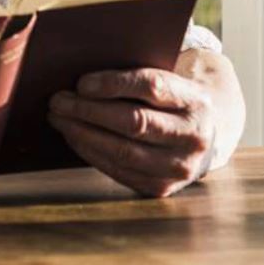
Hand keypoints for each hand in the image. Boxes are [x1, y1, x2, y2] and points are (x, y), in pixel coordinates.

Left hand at [47, 68, 216, 197]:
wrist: (205, 137)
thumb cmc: (173, 102)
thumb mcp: (169, 81)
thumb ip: (136, 78)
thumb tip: (82, 80)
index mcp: (196, 100)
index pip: (152, 87)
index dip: (113, 84)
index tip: (81, 83)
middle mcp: (193, 136)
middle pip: (134, 122)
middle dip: (89, 111)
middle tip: (58, 101)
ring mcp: (179, 166)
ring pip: (123, 151)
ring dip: (83, 134)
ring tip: (59, 118)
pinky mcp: (162, 187)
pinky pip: (120, 171)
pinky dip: (91, 153)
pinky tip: (74, 137)